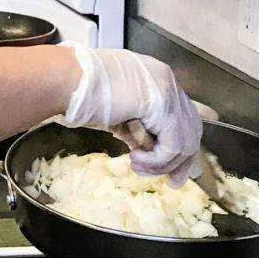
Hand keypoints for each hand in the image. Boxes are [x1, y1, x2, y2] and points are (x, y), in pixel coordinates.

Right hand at [62, 47, 202, 183]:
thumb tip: (147, 149)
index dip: (182, 142)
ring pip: (184, 140)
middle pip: (191, 127)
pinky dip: (156, 160)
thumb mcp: (116, 111)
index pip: (183, 113)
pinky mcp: (162, 105)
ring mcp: (167, 90)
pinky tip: (135, 160)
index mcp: (155, 76)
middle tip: (174, 181)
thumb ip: (136, 125)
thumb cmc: (78, 92)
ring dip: (162, 163)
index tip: (181, 166)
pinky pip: (172, 145)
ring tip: (139, 168)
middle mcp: (166, 79)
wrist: (66, 80)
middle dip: (182, 160)